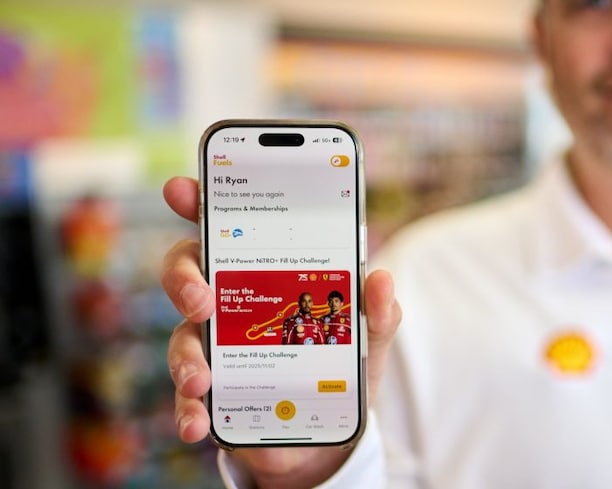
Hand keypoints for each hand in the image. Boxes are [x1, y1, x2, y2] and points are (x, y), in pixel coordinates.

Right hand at [160, 177, 400, 487]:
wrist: (329, 429)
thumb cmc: (342, 364)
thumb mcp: (369, 336)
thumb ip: (378, 311)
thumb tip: (382, 279)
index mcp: (265, 271)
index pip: (225, 225)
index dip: (198, 202)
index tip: (180, 188)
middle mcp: (229, 301)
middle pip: (188, 272)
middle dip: (184, 280)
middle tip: (201, 300)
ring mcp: (215, 346)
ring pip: (183, 338)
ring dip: (186, 358)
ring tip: (202, 380)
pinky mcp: (211, 392)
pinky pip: (188, 398)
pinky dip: (189, 411)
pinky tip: (198, 424)